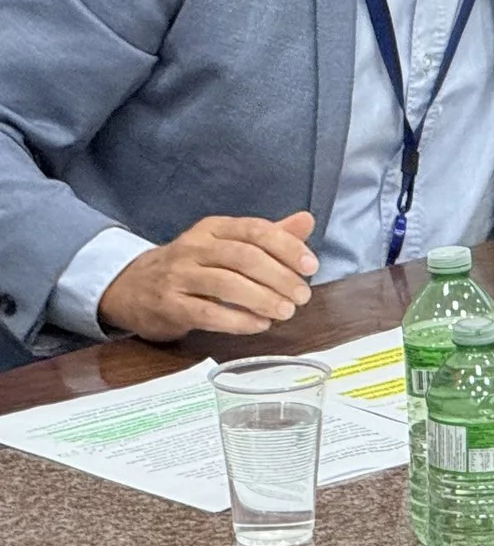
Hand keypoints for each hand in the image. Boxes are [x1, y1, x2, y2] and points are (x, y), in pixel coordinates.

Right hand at [96, 212, 318, 342]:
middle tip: (303, 296)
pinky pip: (207, 312)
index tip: (311, 266)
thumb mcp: (225, 244)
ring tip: (286, 312)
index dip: (287, 247)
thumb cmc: (191, 266)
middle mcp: (194, 247)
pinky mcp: (168, 305)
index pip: (256, 230)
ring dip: (262, 299)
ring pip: (226, 284)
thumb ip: (268, 235)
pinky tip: (259, 325)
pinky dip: (238, 320)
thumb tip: (307, 220)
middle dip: (279, 277)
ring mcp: (178, 276)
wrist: (130, 288)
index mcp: (213, 228)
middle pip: (244, 257)